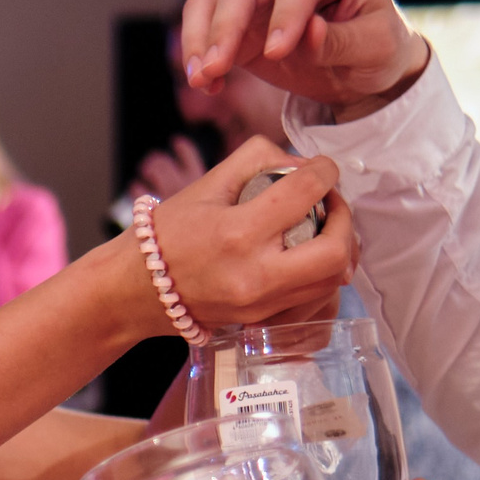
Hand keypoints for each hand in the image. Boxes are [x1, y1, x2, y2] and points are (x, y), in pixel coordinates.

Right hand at [141, 134, 357, 330]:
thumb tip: (300, 163)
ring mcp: (260, 304)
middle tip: (332, 203)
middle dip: (345, 219)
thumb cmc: (165, 236)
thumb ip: (256, 159)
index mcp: (237, 233)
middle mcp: (254, 274)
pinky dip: (322, 272)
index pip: (305, 193)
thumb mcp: (205, 184)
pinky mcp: (262, 320)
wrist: (133, 292)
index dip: (325, 171)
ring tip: (323, 227)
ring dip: (339, 248)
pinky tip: (308, 254)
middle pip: (335, 251)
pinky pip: (314, 298)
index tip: (324, 167)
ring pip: (331, 280)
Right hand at [181, 0, 428, 117]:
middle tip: (216, 69)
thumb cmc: (378, 44)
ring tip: (202, 78)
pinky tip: (209, 84)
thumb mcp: (377, 46)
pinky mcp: (238, 20)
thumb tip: (307, 32)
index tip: (275, 53)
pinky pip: (204, 25)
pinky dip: (198, 53)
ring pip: (212, 1)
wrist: (363, 61)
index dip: (285, 14)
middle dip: (226, 28)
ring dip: (200, 39)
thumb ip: (343, 40)